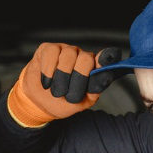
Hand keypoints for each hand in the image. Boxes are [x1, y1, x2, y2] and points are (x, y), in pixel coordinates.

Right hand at [6, 44, 123, 127]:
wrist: (39, 103)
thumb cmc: (62, 102)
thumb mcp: (81, 102)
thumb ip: (94, 89)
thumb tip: (105, 76)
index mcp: (93, 69)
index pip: (104, 59)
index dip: (108, 56)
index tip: (113, 56)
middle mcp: (81, 56)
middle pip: (85, 59)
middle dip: (77, 79)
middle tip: (68, 95)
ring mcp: (65, 50)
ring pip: (68, 56)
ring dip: (61, 78)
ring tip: (56, 91)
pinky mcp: (48, 49)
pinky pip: (52, 54)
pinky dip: (48, 71)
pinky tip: (46, 82)